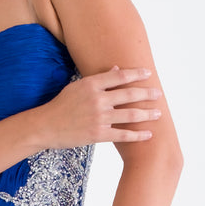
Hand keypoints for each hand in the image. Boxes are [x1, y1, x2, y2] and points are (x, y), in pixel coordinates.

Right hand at [38, 66, 160, 149]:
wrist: (46, 126)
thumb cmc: (60, 106)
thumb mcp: (76, 87)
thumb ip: (97, 79)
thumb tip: (116, 70)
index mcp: (91, 85)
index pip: (120, 76)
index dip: (136, 74)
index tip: (148, 74)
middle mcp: (97, 100)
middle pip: (129, 95)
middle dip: (147, 94)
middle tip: (158, 94)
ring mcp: (99, 118)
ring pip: (130, 115)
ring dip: (147, 114)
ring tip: (158, 113)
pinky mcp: (98, 135)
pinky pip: (123, 135)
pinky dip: (137, 135)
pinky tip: (148, 134)